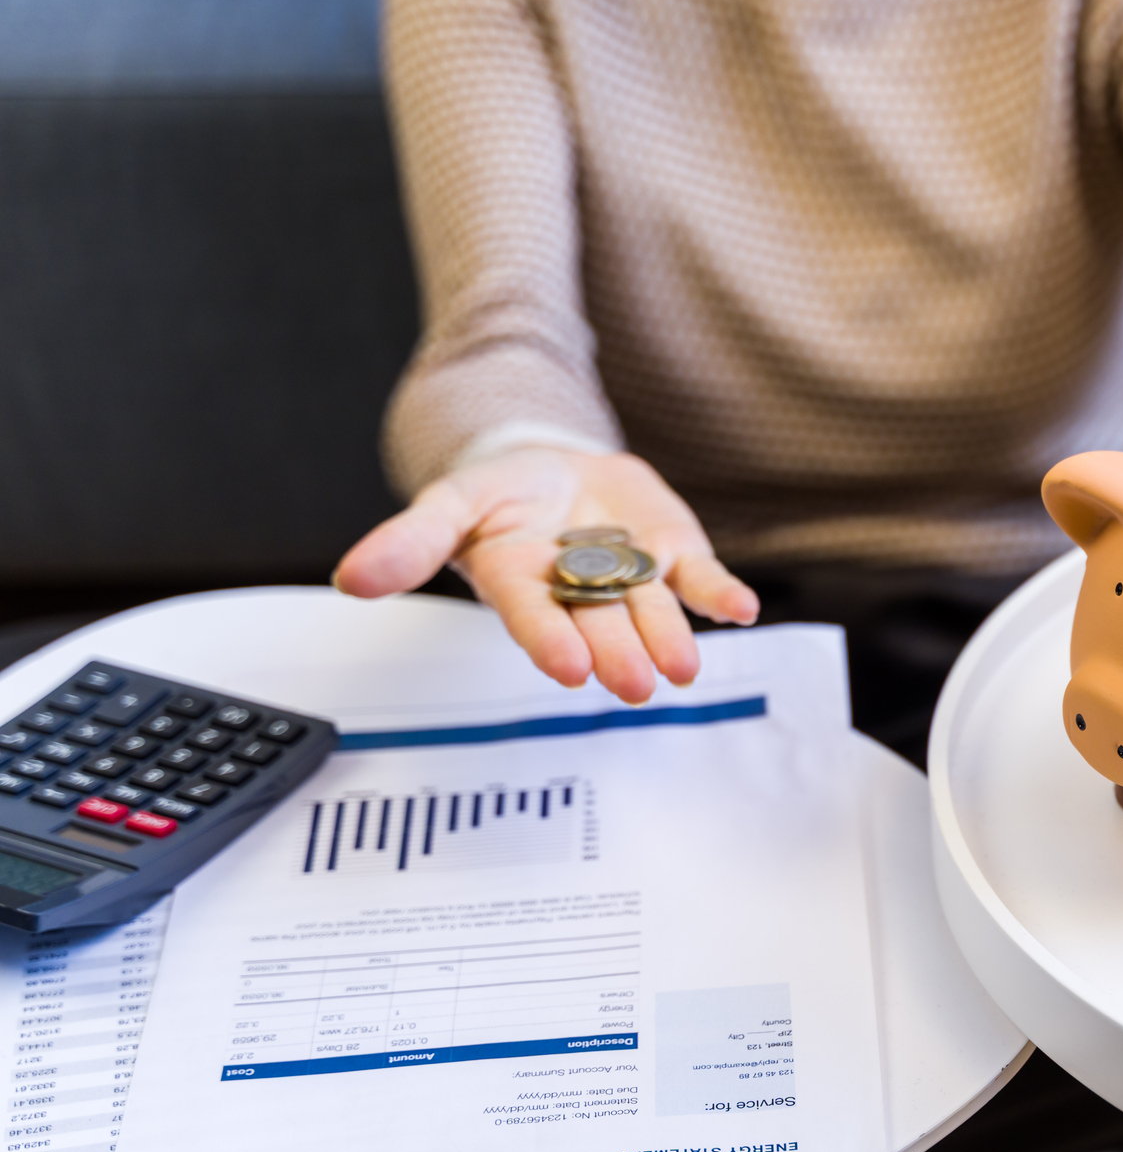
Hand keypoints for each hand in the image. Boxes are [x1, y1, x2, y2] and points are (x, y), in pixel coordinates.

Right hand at [333, 448, 758, 703]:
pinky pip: (700, 580)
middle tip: (636, 684)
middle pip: (599, 624)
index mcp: (521, 584)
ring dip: (669, 639)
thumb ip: (409, 541)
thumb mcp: (451, 502)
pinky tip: (742, 610)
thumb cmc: (500, 494)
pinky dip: (720, 595)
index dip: (551, 641)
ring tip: (683, 669)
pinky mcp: (673, 558)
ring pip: (652, 612)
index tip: (569, 668)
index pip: (534, 617)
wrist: (555, 467)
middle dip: (618, 653)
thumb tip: (351, 579)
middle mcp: (579, 592)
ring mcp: (631, 578)